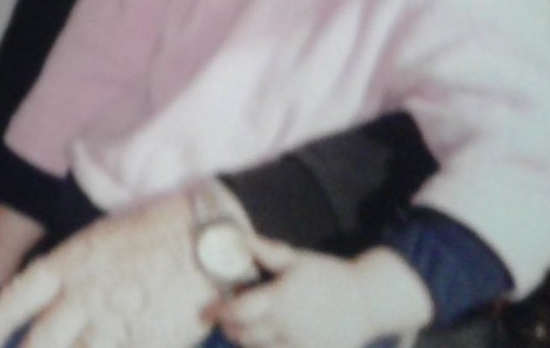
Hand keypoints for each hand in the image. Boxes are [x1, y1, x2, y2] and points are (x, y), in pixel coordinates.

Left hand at [0, 194, 216, 347]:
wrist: (206, 240)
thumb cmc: (150, 234)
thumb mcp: (98, 242)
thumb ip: (68, 274)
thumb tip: (40, 304)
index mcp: (70, 262)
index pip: (16, 297)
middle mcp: (85, 296)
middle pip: (37, 344)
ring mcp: (114, 326)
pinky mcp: (143, 347)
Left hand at [208, 239, 431, 347]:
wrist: (368, 302)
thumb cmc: (328, 275)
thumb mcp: (296, 259)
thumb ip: (266, 251)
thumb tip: (238, 236)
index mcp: (281, 299)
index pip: (239, 311)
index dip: (218, 312)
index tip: (206, 311)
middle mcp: (288, 326)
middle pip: (245, 335)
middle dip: (229, 328)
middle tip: (224, 318)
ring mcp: (300, 346)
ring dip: (246, 341)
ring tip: (243, 327)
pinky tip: (266, 339)